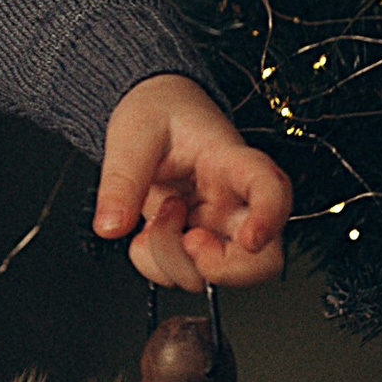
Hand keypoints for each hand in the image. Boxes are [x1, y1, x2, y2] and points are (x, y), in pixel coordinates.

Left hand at [95, 77, 289, 289]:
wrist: (157, 109)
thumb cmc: (158, 111)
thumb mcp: (132, 134)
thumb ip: (122, 180)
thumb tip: (110, 227)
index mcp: (230, 161)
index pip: (269, 188)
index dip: (270, 218)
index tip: (251, 239)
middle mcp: (235, 200)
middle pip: (263, 257)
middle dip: (222, 269)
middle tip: (186, 243)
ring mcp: (219, 224)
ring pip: (223, 273)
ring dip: (176, 263)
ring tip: (154, 221)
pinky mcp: (199, 239)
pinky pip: (188, 272)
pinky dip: (160, 265)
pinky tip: (148, 232)